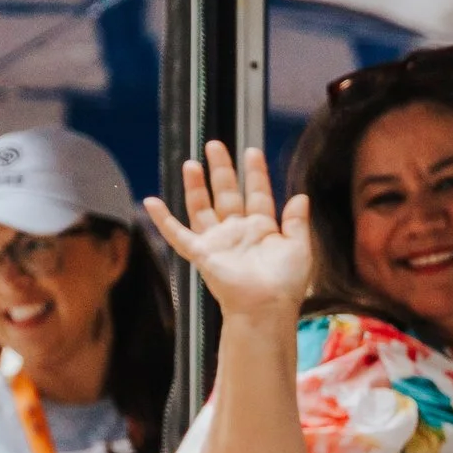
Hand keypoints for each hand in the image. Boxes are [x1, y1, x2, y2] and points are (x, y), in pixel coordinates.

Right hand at [142, 140, 312, 327]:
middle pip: (226, 193)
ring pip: (202, 208)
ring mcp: (218, 242)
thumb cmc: (286, 285)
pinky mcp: (202, 254)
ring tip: (191, 163)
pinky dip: (163, 220)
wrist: (267, 308)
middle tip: (215, 145)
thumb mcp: (300, 248)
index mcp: (262, 229)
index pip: (257, 193)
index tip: (252, 151)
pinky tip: (152, 202)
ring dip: (196, 186)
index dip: (255, 173)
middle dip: (221, 169)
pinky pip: (178, 235)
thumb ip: (298, 222)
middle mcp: (237, 232)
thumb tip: (300, 196)